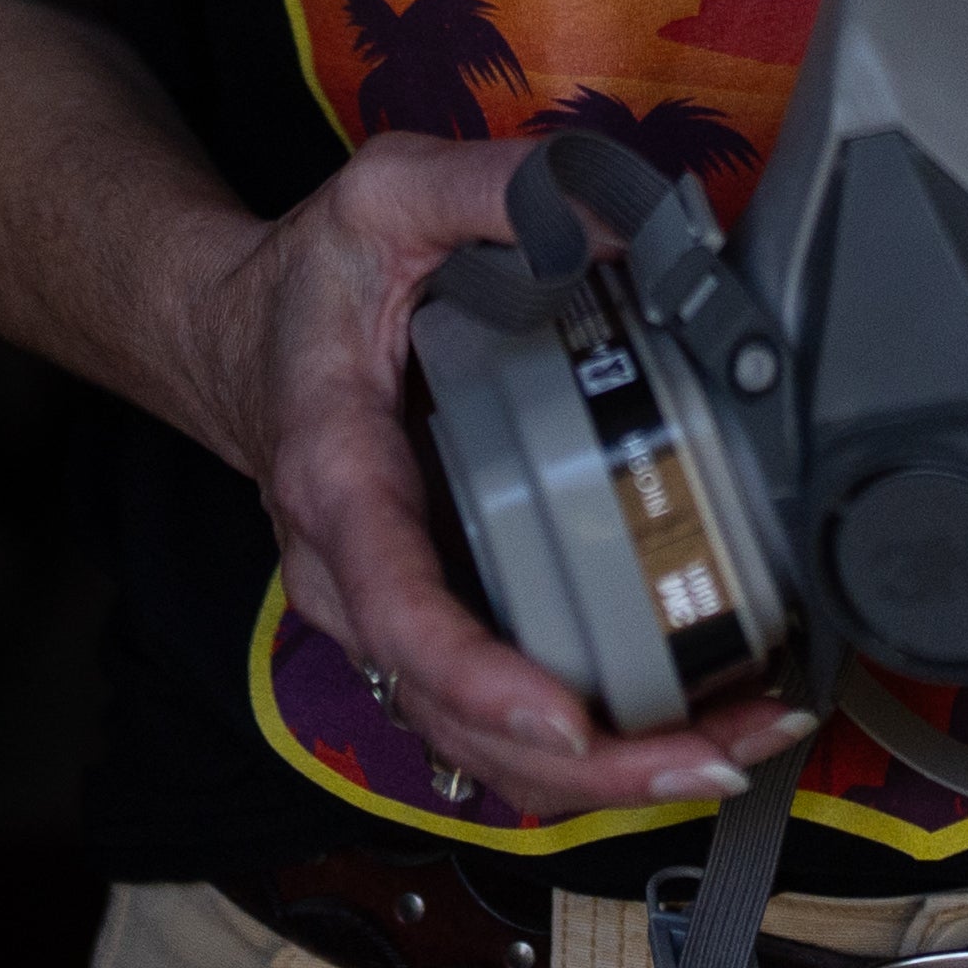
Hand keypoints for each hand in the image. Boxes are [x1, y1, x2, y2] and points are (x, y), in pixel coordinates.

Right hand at [170, 130, 813, 823]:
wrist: (230, 339)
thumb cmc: (305, 282)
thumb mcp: (384, 195)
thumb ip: (498, 189)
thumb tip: (639, 221)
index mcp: (339, 481)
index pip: (400, 611)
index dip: (483, 680)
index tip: (569, 721)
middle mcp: (351, 580)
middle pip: (458, 722)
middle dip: (594, 767)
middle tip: (721, 755)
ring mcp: (383, 623)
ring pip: (480, 750)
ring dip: (609, 778)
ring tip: (738, 749)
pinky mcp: (424, 632)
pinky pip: (495, 729)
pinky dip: (590, 756)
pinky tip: (693, 729)